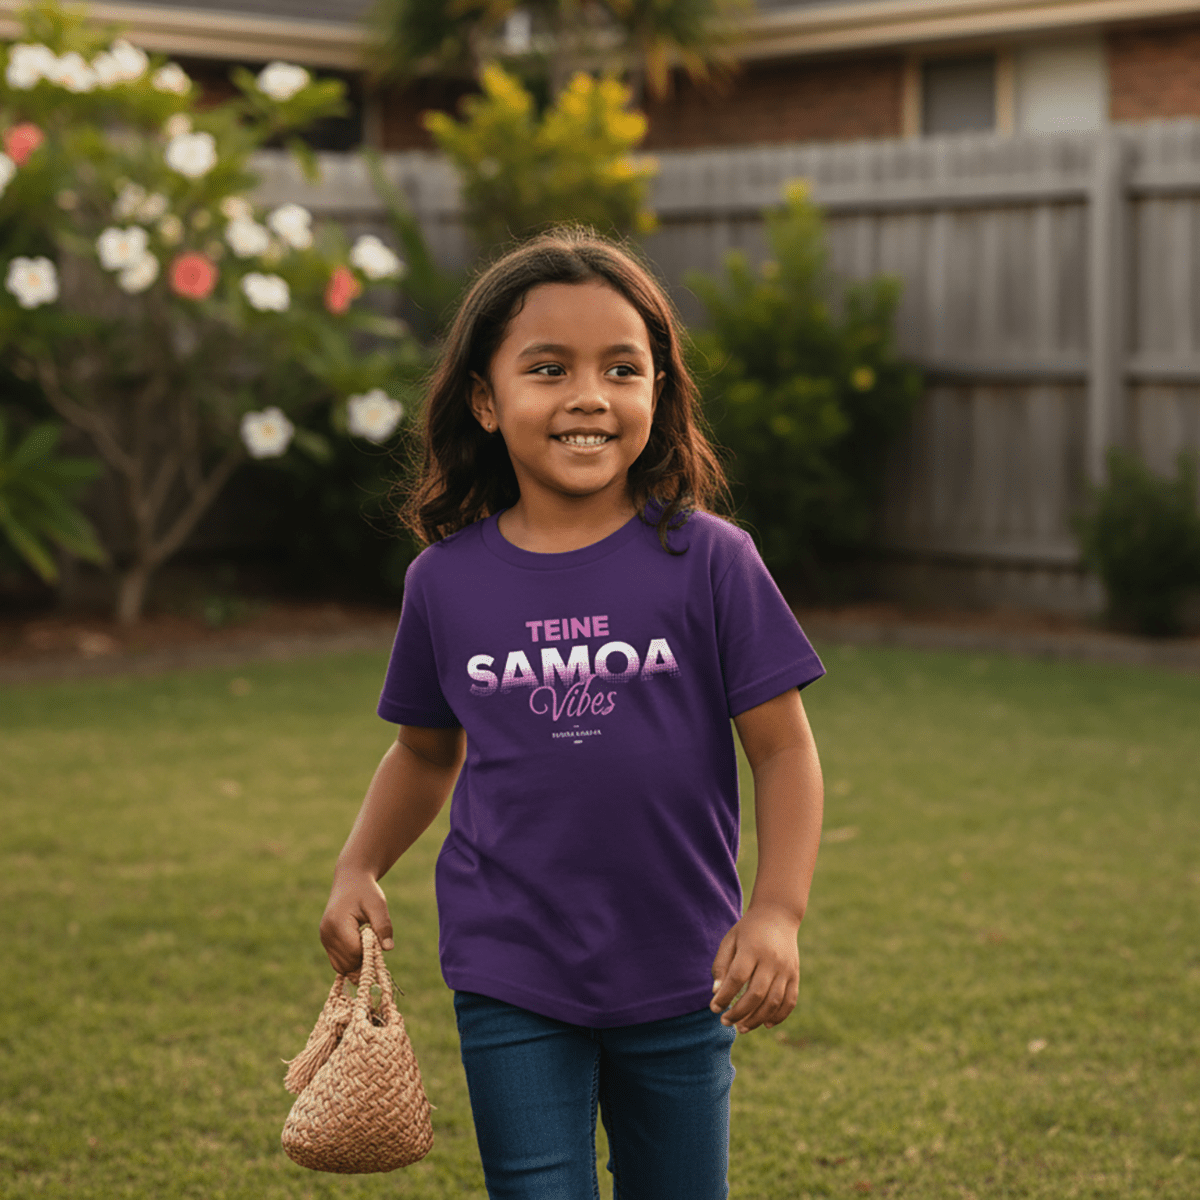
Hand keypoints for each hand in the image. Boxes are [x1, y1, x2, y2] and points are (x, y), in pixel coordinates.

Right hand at [318, 869, 394, 974]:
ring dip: (358, 963)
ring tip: (368, 943)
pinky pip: (338, 961)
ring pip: (341, 967)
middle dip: (364, 959)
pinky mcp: (326, 941)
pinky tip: (361, 946)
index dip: (370, 951)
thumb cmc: (366, 891)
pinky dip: (351, 960)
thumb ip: (383, 926)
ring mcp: (324, 939)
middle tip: (375, 941)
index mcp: (337, 924)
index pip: (355, 952)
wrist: (350, 880)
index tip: (378, 939)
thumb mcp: (378, 905)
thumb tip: (389, 948)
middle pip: (348, 963)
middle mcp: (327, 934)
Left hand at [709, 904, 800, 1032]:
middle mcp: (772, 960)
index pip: (737, 978)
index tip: (714, 1008)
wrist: (778, 916)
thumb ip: (721, 965)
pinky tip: (765, 1024)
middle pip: (756, 994)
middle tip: (725, 1021)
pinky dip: (779, 1016)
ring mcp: (786, 969)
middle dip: (739, 1013)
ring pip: (774, 1001)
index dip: (725, 996)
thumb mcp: (730, 940)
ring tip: (741, 1027)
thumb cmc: (748, 930)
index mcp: (752, 948)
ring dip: (757, 1019)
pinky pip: (790, 1001)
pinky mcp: (795, 975)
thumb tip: (717, 993)